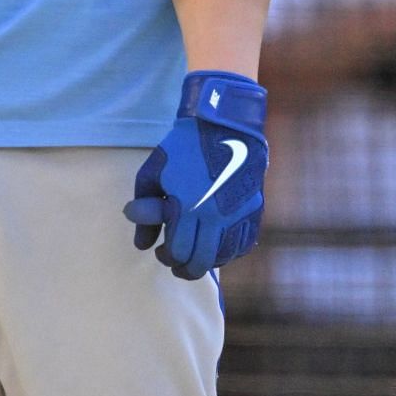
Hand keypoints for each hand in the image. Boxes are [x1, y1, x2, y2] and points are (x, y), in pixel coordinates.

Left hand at [123, 71, 267, 278]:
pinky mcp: (254, 212)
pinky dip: (228, 252)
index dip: (167, 257)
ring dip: (206, 262)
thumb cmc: (182, 148)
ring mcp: (237, 215)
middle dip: (185, 269)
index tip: (161, 251)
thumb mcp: (152, 174)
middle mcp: (215, 216)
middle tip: (176, 264)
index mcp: (187, 207)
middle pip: (201, 262)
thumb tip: (141, 245)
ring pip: (223, 257)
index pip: (178, 252)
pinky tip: (216, 246)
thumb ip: (144, 213)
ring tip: (194, 255)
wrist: (224, 126)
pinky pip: (242, 246)